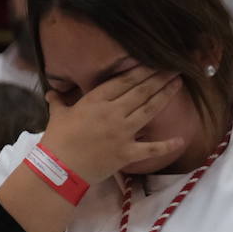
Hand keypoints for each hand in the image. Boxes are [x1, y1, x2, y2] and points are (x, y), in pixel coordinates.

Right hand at [40, 67, 184, 184]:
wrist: (58, 169)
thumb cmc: (56, 140)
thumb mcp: (57, 116)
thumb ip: (58, 102)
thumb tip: (51, 92)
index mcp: (95, 101)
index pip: (123, 81)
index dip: (141, 70)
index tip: (154, 62)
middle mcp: (113, 113)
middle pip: (141, 92)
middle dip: (159, 78)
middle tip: (174, 68)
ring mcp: (122, 133)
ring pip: (149, 111)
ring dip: (165, 96)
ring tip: (178, 84)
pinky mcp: (127, 153)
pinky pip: (151, 149)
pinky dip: (167, 145)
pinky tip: (181, 140)